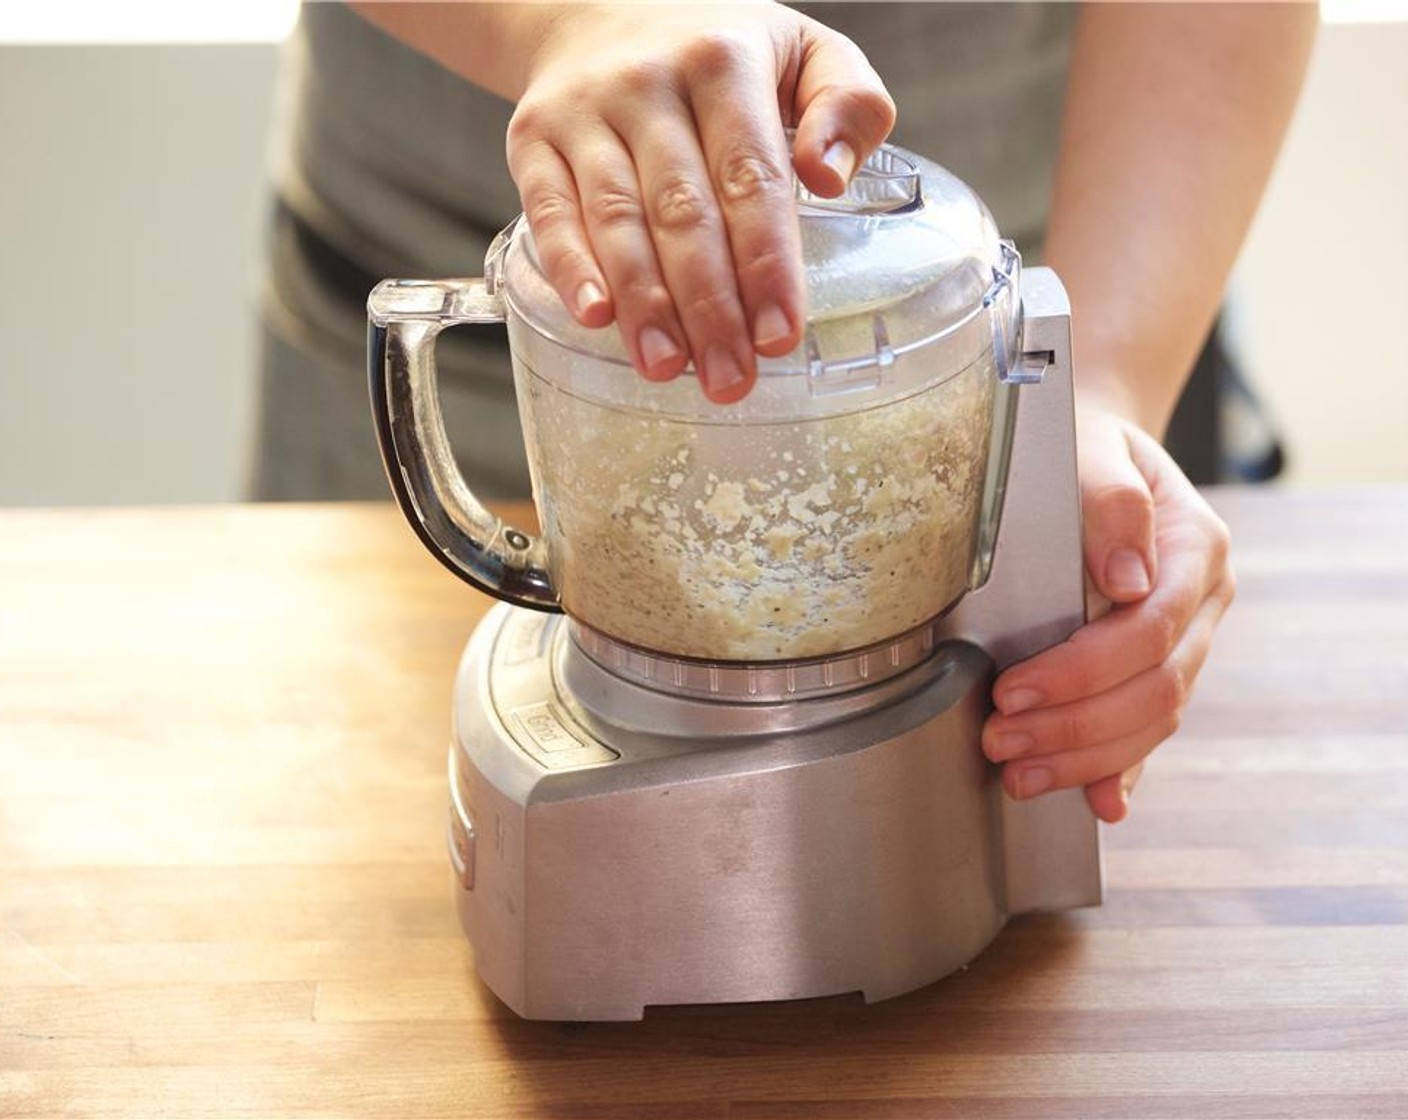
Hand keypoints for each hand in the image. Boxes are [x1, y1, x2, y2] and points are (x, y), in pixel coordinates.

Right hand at [507, 4, 894, 399]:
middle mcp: (650, 83)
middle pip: (684, 210)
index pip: (752, 177)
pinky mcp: (534, 138)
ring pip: (616, 219)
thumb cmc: (716, 51)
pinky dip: (571, 267)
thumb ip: (848, 100)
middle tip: (729, 379)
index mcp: (725, 62)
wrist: (595, 7)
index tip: (780, 335)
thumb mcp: (801, 48)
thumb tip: (831, 176)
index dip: (766, 263)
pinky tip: (595, 317)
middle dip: (710, 306)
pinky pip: (549, 211)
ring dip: (644, 303)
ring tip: (668, 368)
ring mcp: (585, 112)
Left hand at [981, 405, 1236, 822]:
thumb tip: (1124, 578)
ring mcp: (1189, 638)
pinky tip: (1100, 803)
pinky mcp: (1159, 665)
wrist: (1099, 447)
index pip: (1148, 630)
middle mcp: (1204, 601)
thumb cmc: (1085, 444)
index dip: (1082, 670)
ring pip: (1155, 718)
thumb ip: (1109, 500)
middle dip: (1074, 726)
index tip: (1014, 691)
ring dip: (1087, 757)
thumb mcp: (1091, 446)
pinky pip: (1151, 727)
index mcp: (1195, 548)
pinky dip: (1125, 769)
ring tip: (1019, 773)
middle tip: (1000, 740)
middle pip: (1153, 688)